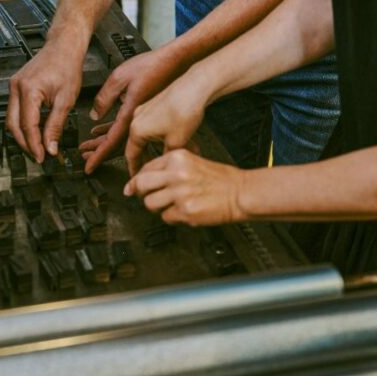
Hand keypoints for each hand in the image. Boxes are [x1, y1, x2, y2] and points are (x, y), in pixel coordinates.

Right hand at [5, 42, 82, 162]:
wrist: (64, 47)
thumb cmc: (67, 66)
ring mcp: (14, 86)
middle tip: (38, 155)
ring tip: (38, 146)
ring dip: (23, 135)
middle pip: (13, 125)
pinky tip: (35, 130)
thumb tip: (51, 147)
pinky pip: (15, 110)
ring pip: (11, 119)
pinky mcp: (16, 86)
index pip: (28, 126)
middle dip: (25, 143)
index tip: (42, 157)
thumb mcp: (66, 100)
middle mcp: (16, 87)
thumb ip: (56, 126)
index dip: (34, 145)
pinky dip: (23, 123)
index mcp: (29, 90)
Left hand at [80, 49, 184, 173]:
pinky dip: (112, 131)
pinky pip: (127, 128)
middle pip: (115, 144)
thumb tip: (95, 115)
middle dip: (97, 152)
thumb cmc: (153, 66)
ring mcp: (143, 118)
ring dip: (103, 142)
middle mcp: (139, 122)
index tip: (89, 167)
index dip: (98, 156)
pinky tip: (101, 130)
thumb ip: (105, 97)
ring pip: (120, 138)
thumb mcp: (120, 77)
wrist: (177, 62)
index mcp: (131, 115)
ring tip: (88, 147)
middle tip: (84, 156)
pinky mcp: (145, 113)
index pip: (111, 142)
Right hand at [124, 76, 209, 175]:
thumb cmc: (185, 108)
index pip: (131, 156)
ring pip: (150, 135)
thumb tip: (165, 166)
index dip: (136, 170)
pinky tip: (179, 139)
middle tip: (155, 169)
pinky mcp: (157, 104)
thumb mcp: (176, 143)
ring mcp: (147, 109)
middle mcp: (138, 118)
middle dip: (150, 158)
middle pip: (139, 145)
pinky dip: (164, 135)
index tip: (138, 177)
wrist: (196, 86)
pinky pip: (156, 125)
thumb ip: (166, 158)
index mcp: (137, 129)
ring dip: (161, 146)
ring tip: (173, 154)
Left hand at [124, 149, 245, 225]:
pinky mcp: (185, 210)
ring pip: (150, 203)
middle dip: (140, 193)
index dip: (138, 180)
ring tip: (171, 205)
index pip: (146, 168)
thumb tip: (142, 181)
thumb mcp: (193, 163)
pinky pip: (165, 217)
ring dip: (157, 207)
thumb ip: (169, 170)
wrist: (242, 193)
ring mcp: (180, 193)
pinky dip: (172, 217)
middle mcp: (176, 173)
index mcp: (177, 158)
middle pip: (141, 184)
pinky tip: (184, 212)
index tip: (134, 187)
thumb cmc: (221, 180)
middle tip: (145, 196)